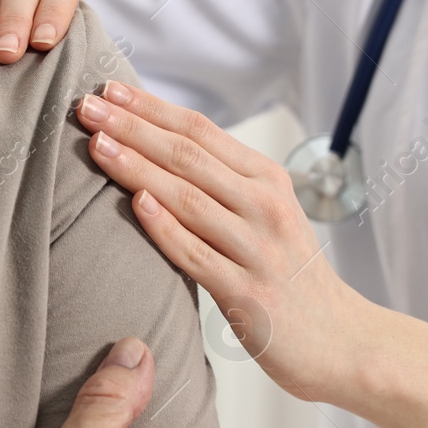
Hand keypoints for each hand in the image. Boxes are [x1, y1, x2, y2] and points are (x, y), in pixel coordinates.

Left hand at [75, 83, 351, 402]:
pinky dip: (166, 227)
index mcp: (267, 179)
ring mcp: (258, 249)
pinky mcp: (248, 294)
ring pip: (188, 198)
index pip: (200, 130)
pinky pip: (197, 255)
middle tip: (86, 104)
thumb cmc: (290, 274)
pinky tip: (136, 203)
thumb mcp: (267, 214)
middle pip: (188, 155)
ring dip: (138, 167)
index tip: (109, 87)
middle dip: (132, 127)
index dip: (151, 107)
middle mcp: (265, 206)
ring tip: (97, 145)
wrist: (341, 340)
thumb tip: (157, 147)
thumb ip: (222, 184)